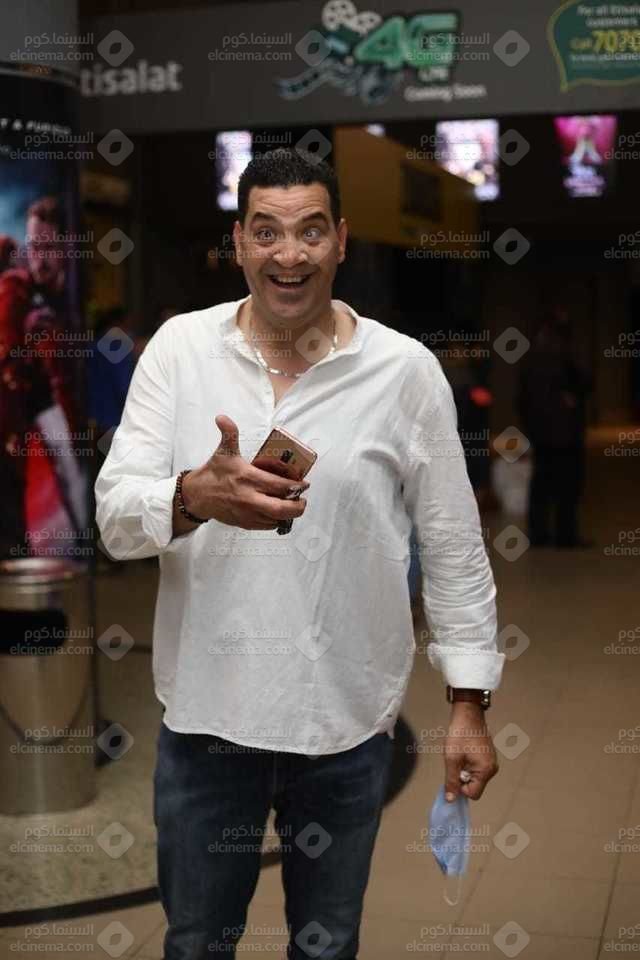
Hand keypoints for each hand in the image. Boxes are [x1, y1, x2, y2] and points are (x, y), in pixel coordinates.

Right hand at [181, 415, 309, 530]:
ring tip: (293, 505)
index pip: (279, 485)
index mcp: (248, 478)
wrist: (197, 496)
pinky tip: (279, 513)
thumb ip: (229, 434)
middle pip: (281, 509)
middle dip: (297, 507)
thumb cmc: (213, 473)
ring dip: (288, 514)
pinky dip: (275, 521)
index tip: (304, 484)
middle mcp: (249, 498)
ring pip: (275, 520)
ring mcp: (247, 513)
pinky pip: (266, 526)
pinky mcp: (244, 523)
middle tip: (302, 500)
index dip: (296, 486)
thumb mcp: (223, 452)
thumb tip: (222, 418)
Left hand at [443, 702, 498, 801]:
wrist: (468, 713)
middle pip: (474, 786)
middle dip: (462, 777)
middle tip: (456, 761)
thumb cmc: (460, 734)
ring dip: (464, 770)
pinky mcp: (488, 756)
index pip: (473, 794)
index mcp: (486, 771)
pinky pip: (477, 768)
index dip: (460, 788)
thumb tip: (451, 800)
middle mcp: (492, 769)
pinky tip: (464, 751)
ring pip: (475, 777)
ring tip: (460, 754)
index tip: (454, 772)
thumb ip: (451, 781)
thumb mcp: (452, 758)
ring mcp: (491, 762)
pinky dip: (468, 764)